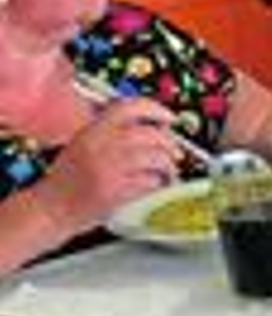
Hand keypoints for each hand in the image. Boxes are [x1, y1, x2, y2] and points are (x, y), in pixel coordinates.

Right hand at [34, 98, 183, 234]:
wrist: (51, 208)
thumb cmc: (69, 179)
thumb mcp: (84, 143)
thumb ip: (114, 132)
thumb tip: (157, 128)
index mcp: (91, 130)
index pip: (129, 107)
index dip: (155, 109)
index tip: (169, 118)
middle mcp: (99, 146)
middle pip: (151, 134)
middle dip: (170, 144)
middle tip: (175, 153)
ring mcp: (107, 169)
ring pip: (156, 158)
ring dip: (169, 166)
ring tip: (168, 173)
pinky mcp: (115, 191)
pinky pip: (151, 182)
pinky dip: (159, 184)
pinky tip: (155, 186)